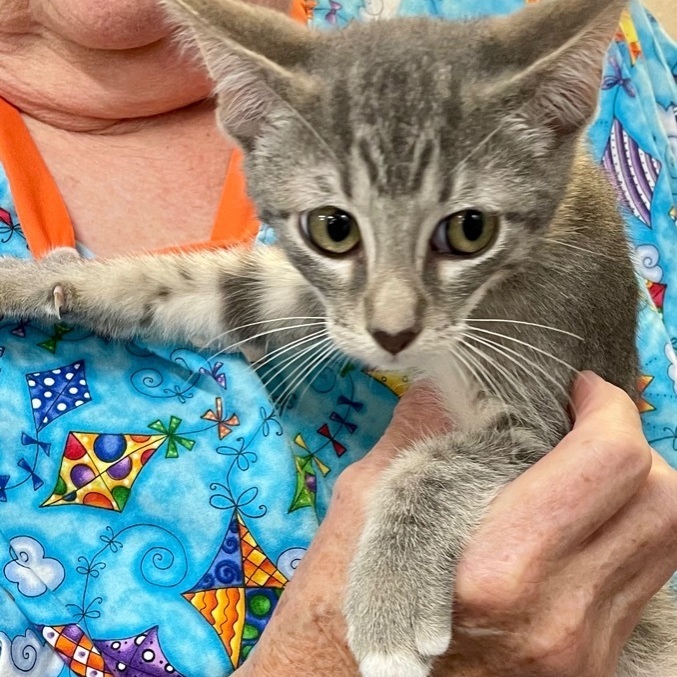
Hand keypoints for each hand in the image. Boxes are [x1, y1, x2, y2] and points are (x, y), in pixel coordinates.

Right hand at [240, 373, 676, 675]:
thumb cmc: (340, 607)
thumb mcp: (365, 504)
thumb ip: (421, 431)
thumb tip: (458, 376)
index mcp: (499, 570)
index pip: (609, 463)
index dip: (608, 406)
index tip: (579, 390)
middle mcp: (560, 618)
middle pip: (661, 500)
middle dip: (630, 441)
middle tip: (581, 422)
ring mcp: (584, 651)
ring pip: (663, 540)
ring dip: (632, 486)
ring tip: (577, 467)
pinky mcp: (590, 666)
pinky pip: (641, 580)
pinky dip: (620, 531)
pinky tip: (570, 520)